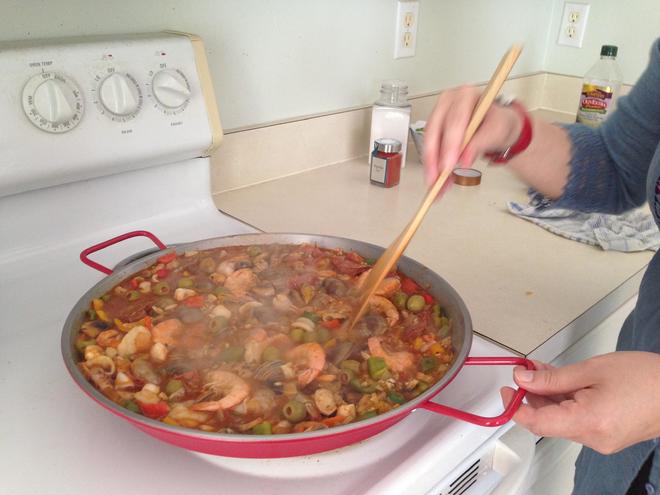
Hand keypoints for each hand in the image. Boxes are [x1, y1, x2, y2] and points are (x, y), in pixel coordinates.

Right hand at [423, 86, 521, 190]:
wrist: (498, 127)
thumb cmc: (499, 123)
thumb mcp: (498, 130)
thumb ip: (481, 142)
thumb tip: (465, 158)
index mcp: (465, 96)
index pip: (455, 120)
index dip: (450, 145)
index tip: (448, 165)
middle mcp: (448, 103)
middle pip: (435, 132)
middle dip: (434, 158)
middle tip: (436, 178)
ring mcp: (439, 116)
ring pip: (429, 143)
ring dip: (431, 166)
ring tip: (436, 185)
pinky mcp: (435, 131)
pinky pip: (430, 150)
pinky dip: (433, 167)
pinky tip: (436, 181)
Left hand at [500, 352, 659, 454]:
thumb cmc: (646, 378)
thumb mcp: (591, 370)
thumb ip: (552, 378)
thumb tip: (524, 379)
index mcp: (588, 423)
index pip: (537, 423)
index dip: (515, 408)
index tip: (506, 392)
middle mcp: (593, 438)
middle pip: (548, 420)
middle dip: (532, 395)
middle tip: (524, 371)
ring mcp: (601, 439)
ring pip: (561, 418)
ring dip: (548, 396)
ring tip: (542, 370)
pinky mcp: (607, 434)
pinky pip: (576, 418)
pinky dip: (564, 401)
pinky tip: (560, 381)